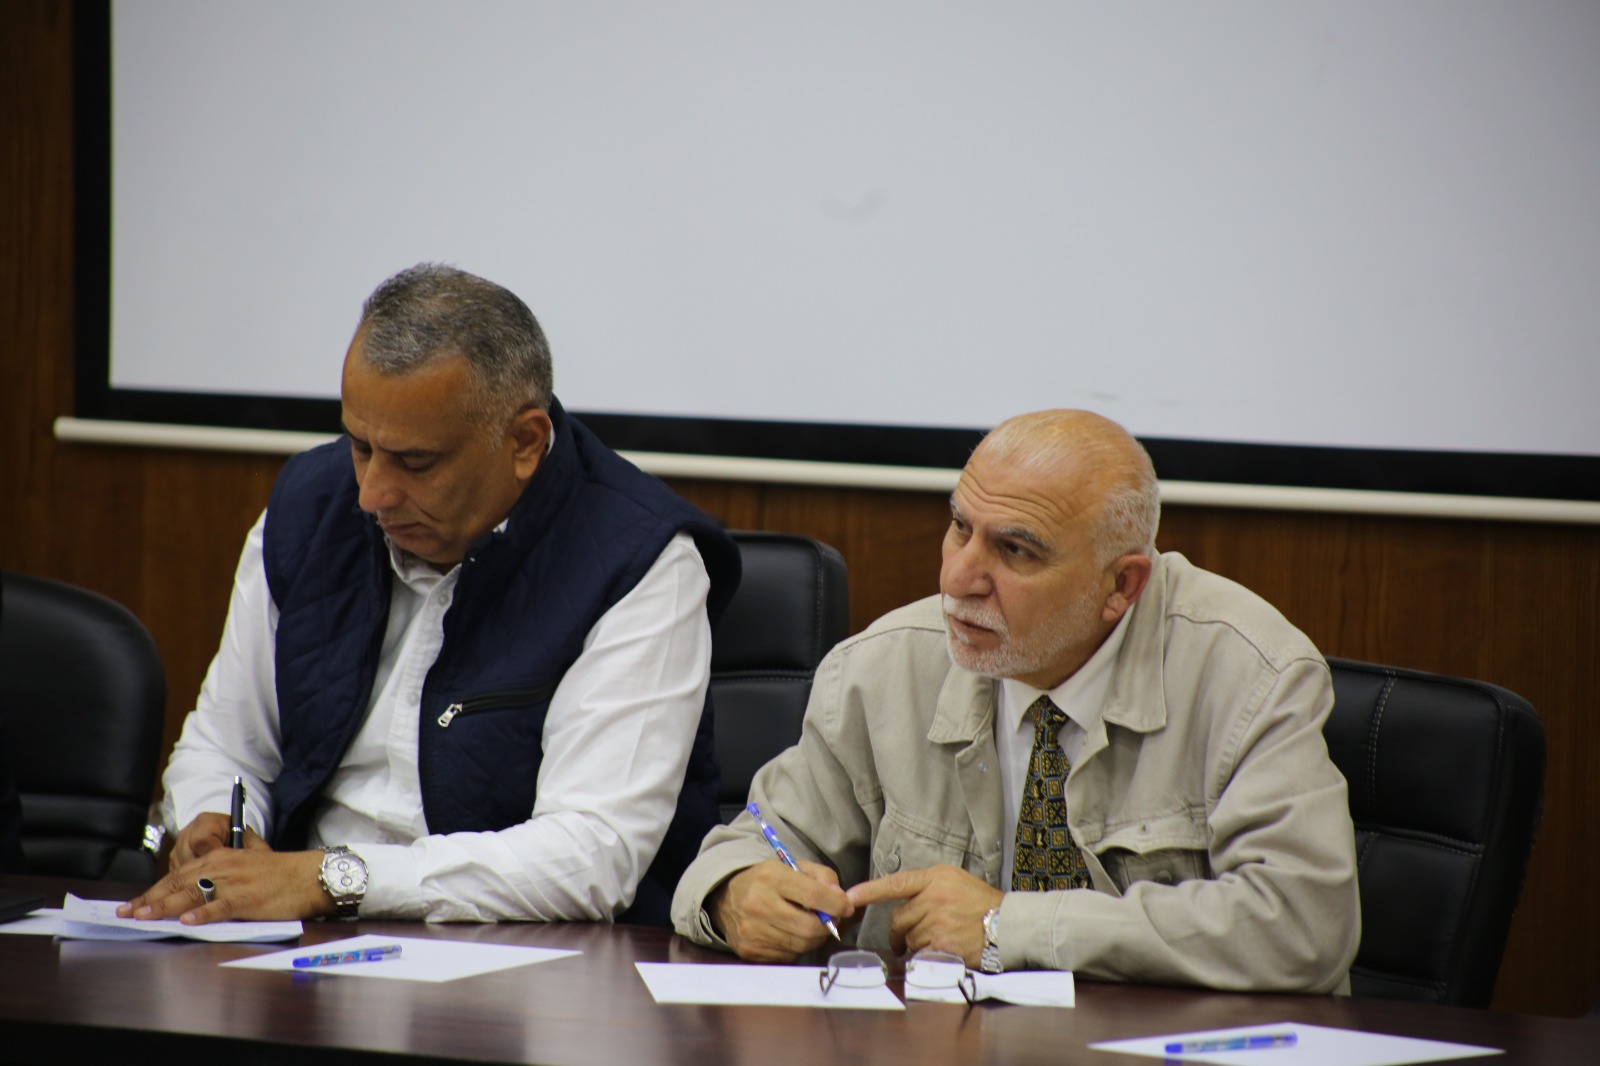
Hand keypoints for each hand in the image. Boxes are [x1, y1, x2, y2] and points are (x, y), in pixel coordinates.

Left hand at [118, 819, 333, 923]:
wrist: (309, 875)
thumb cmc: (279, 875)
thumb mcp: (245, 866)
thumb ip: (220, 875)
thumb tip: (194, 892)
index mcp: (220, 859)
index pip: (178, 876)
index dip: (153, 891)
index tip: (133, 904)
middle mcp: (223, 868)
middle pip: (179, 884)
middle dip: (150, 899)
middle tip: (127, 913)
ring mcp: (235, 883)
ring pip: (193, 894)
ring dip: (166, 906)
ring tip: (145, 916)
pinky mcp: (249, 899)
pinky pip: (222, 906)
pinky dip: (204, 914)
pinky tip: (188, 921)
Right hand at [709, 859, 853, 962]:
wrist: (725, 898)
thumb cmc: (767, 881)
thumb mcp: (793, 866)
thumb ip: (823, 877)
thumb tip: (843, 900)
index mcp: (770, 877)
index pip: (812, 895)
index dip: (836, 904)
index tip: (846, 906)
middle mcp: (758, 904)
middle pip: (808, 927)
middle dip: (827, 926)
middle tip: (830, 919)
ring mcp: (752, 931)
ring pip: (800, 945)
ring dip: (813, 938)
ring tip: (810, 925)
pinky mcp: (750, 950)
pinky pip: (787, 956)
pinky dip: (796, 947)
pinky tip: (791, 934)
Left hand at [846, 865, 1001, 967]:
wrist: (1008, 924)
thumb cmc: (980, 903)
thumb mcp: (954, 880)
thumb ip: (926, 887)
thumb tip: (899, 900)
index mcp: (935, 878)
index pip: (896, 883)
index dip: (870, 891)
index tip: (849, 897)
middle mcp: (934, 897)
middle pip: (898, 919)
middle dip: (899, 931)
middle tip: (906, 937)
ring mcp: (938, 922)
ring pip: (908, 939)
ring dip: (916, 943)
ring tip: (939, 938)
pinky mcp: (944, 944)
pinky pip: (920, 953)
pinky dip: (926, 956)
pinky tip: (942, 950)